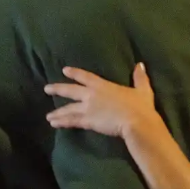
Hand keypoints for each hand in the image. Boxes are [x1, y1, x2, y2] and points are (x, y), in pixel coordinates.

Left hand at [44, 64, 158, 138]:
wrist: (136, 122)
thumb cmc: (140, 106)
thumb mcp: (142, 90)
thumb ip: (140, 77)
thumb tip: (140, 64)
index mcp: (103, 86)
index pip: (85, 76)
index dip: (74, 73)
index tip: (64, 70)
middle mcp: (92, 95)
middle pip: (70, 91)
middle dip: (57, 89)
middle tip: (46, 89)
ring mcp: (88, 108)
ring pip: (68, 109)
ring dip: (57, 112)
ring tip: (48, 116)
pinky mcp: (88, 121)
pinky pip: (72, 121)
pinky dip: (62, 122)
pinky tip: (54, 124)